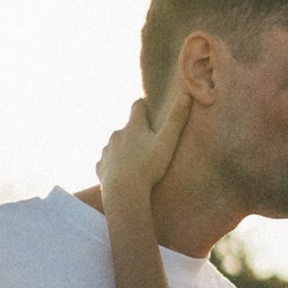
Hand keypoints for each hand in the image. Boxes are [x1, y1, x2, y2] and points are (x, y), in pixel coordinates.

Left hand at [98, 90, 190, 211]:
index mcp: (134, 127)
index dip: (143, 105)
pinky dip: (114, 165)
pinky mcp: (100, 167)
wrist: (123, 192)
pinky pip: (107, 162)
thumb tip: (187, 95)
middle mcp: (117, 135)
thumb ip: (177, 119)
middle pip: (127, 128)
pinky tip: (121, 174)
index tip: (148, 107)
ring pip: (116, 145)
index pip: (137, 107)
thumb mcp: (167, 142)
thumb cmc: (148, 167)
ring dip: (124, 149)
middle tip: (148, 142)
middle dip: (136, 132)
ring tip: (135, 161)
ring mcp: (107, 151)